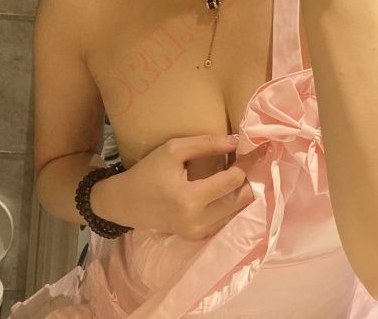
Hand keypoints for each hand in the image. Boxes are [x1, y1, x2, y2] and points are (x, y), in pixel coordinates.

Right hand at [92, 134, 255, 239]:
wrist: (126, 203)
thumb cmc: (148, 172)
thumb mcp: (173, 150)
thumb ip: (206, 144)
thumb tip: (237, 140)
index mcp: (189, 198)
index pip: (233, 181)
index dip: (245, 164)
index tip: (252, 151)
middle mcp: (198, 220)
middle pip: (241, 199)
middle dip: (249, 179)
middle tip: (251, 162)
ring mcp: (199, 232)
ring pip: (237, 212)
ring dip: (242, 192)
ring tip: (242, 173)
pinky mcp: (199, 237)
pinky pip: (226, 219)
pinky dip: (231, 203)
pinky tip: (228, 188)